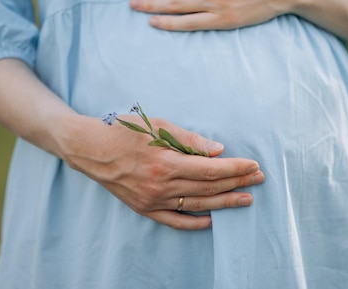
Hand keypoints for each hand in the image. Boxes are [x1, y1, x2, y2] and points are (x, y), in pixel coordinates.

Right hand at [57, 114, 264, 229]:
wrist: (88, 148)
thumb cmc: (122, 131)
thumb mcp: (156, 126)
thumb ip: (189, 140)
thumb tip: (218, 151)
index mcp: (165, 163)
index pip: (210, 170)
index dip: (235, 168)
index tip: (254, 165)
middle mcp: (160, 186)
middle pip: (208, 188)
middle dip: (237, 183)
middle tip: (258, 179)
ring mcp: (151, 200)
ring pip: (196, 205)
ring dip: (224, 202)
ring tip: (246, 199)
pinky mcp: (143, 208)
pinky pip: (174, 220)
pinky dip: (194, 222)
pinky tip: (211, 220)